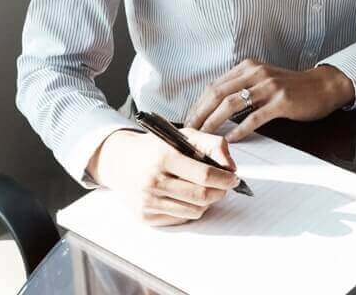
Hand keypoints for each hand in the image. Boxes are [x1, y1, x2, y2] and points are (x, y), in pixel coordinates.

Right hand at [88, 128, 238, 225]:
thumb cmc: (158, 147)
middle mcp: (153, 181)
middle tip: (225, 186)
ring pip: (194, 211)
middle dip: (220, 192)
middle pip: (201, 197)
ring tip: (205, 189)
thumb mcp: (185, 135)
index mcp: (164, 157)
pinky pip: (180, 219)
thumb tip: (231, 168)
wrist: (121, 161)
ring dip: (207, 202)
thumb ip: (214, 145)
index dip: (225, 179)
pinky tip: (186, 196)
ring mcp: (147, 202)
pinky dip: (190, 209)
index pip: (204, 175)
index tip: (234, 178)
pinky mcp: (144, 217)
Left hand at [185, 60, 355, 140]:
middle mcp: (256, 73)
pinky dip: (239, 130)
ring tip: (204, 138)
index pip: (214, 86)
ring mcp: (269, 86)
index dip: (198, 104)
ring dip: (213, 123)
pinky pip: (254, 117)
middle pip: (218, 94)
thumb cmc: (291, 87)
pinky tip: (231, 140)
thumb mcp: (263, 80)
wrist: (322, 86)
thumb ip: (242, 88)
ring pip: (232, 105)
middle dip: (199, 114)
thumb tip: (214, 108)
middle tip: (189, 132)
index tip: (188, 121)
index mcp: (248, 67)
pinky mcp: (281, 101)